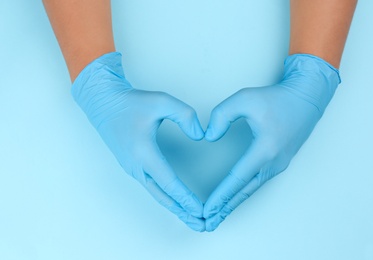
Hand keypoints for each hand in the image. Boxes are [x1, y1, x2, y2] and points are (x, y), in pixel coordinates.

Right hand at [72, 52, 204, 230]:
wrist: (104, 103)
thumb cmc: (131, 102)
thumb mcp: (161, 101)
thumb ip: (185, 115)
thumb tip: (200, 135)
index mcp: (144, 152)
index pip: (169, 182)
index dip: (186, 198)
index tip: (200, 210)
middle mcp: (137, 165)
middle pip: (163, 196)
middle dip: (183, 212)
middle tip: (201, 224)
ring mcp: (133, 168)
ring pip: (157, 194)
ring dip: (175, 207)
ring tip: (192, 218)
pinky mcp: (132, 166)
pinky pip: (152, 187)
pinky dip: (166, 198)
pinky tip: (176, 202)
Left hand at [203, 54, 340, 230]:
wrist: (306, 97)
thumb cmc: (277, 97)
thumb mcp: (244, 98)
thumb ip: (221, 115)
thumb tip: (209, 137)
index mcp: (265, 149)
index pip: (237, 179)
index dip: (220, 196)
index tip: (207, 210)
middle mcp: (274, 162)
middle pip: (245, 191)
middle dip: (225, 209)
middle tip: (209, 224)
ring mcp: (279, 164)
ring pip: (252, 189)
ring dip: (234, 203)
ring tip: (218, 216)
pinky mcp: (280, 162)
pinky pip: (258, 182)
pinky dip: (244, 193)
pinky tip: (235, 197)